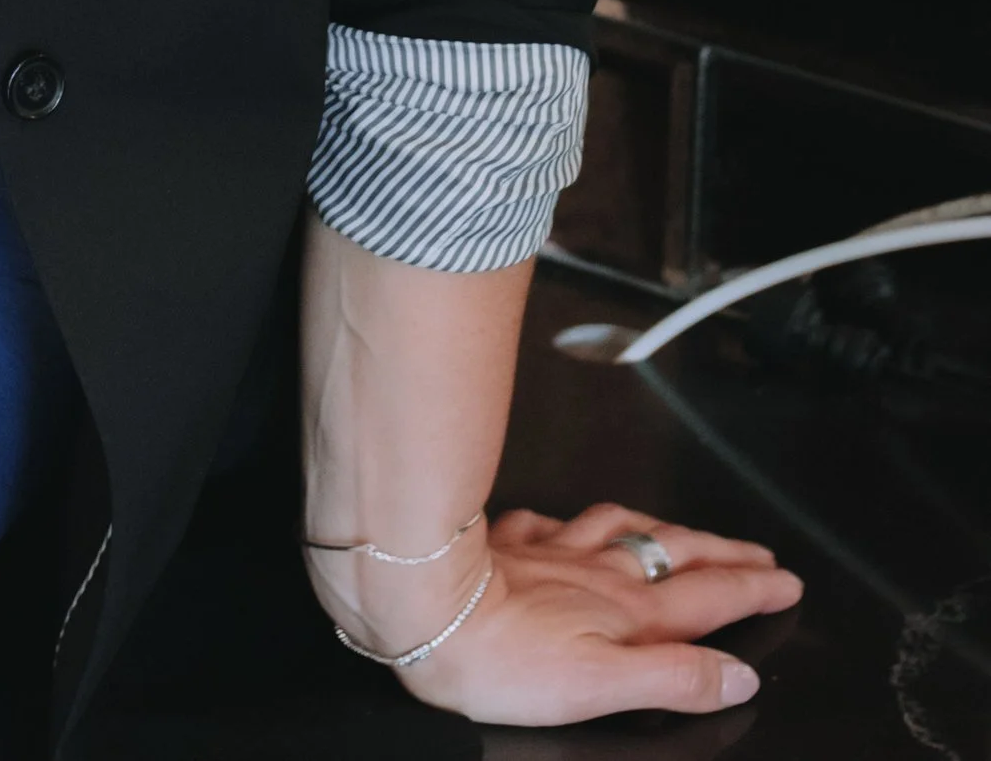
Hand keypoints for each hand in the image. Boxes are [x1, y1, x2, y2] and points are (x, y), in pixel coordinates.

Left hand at [405, 503, 801, 723]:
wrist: (424, 608)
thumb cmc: (507, 662)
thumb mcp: (604, 688)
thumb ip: (676, 679)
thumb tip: (739, 676)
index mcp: (630, 613)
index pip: (709, 597)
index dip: (753, 589)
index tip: (786, 581)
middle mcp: (600, 573)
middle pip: (676, 555)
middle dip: (724, 555)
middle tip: (759, 553)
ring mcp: (556, 551)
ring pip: (624, 529)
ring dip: (662, 531)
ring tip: (682, 531)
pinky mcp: (511, 542)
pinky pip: (556, 523)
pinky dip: (578, 523)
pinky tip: (572, 524)